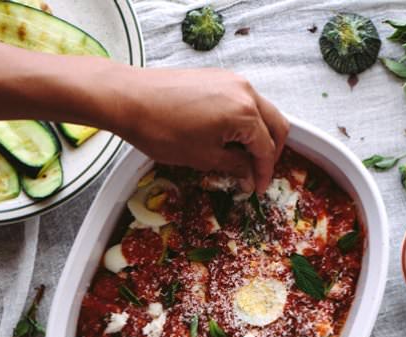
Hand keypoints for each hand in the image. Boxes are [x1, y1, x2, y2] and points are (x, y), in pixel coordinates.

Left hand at [107, 67, 288, 193]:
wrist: (129, 99)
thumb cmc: (163, 131)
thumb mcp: (203, 157)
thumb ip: (234, 165)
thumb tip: (249, 175)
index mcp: (246, 113)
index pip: (266, 148)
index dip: (264, 173)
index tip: (257, 189)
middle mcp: (246, 91)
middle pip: (276, 125)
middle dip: (271, 152)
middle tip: (258, 173)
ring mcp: (232, 80)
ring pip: (262, 111)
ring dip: (259, 135)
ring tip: (244, 158)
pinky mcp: (218, 77)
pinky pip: (244, 101)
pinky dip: (246, 121)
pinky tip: (231, 137)